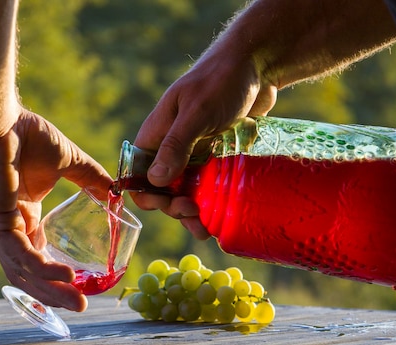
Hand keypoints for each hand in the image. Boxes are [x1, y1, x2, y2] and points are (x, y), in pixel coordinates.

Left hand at [0, 108, 111, 311]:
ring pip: (23, 271)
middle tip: (82, 307)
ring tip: (78, 302)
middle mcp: (9, 228)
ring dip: (50, 290)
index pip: (37, 256)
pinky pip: (19, 254)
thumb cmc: (26, 135)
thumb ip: (91, 178)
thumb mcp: (68, 162)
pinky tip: (65, 277)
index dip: (57, 276)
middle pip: (29, 273)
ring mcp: (0, 228)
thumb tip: (116, 192)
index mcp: (23, 216)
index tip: (83, 286)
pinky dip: (41, 269)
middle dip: (56, 293)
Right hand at [132, 47, 276, 238]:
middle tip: (195, 215)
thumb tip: (155, 181)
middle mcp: (170, 147)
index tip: (168, 206)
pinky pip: (208, 185)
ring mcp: (193, 153)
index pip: (138, 176)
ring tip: (207, 229)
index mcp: (155, 136)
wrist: (257, 64)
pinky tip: (220, 218)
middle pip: (162, 189)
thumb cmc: (221, 81)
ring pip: (186, 191)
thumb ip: (176, 145)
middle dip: (174, 207)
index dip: (148, 195)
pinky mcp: (214, 156)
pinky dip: (211, 203)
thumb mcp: (197, 112)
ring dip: (193, 212)